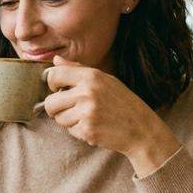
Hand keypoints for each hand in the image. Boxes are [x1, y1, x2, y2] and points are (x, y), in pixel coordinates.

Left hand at [42, 56, 180, 176]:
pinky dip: (79, 131)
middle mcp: (87, 92)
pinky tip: (95, 127)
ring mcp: (87, 112)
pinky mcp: (88, 131)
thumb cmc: (122, 102)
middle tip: (71, 110)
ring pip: (59, 119)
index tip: (58, 89)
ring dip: (69, 121)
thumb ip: (78, 70)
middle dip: (56, 108)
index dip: (52, 84)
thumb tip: (55, 60)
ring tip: (88, 118)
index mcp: (91, 76)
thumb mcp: (104, 80)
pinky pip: (70, 131)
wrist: (142, 128)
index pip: (55, 75)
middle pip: (51, 102)